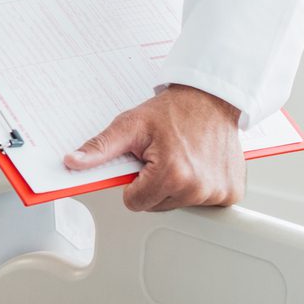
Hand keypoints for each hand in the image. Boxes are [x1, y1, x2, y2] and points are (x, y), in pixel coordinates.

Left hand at [63, 85, 245, 211]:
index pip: (134, 203)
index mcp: (172, 174)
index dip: (133, 183)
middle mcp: (198, 188)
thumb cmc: (173, 111)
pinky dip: (197, 186)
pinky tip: (198, 163)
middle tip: (163, 155)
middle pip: (157, 205)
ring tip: (181, 156)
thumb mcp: (130, 125)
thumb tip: (72, 161)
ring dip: (176, 185)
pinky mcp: (231, 193)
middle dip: (154, 184)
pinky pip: (203, 202)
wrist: (211, 98)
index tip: (143, 162)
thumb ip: (100, 148)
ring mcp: (217, 193)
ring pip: (178, 204)